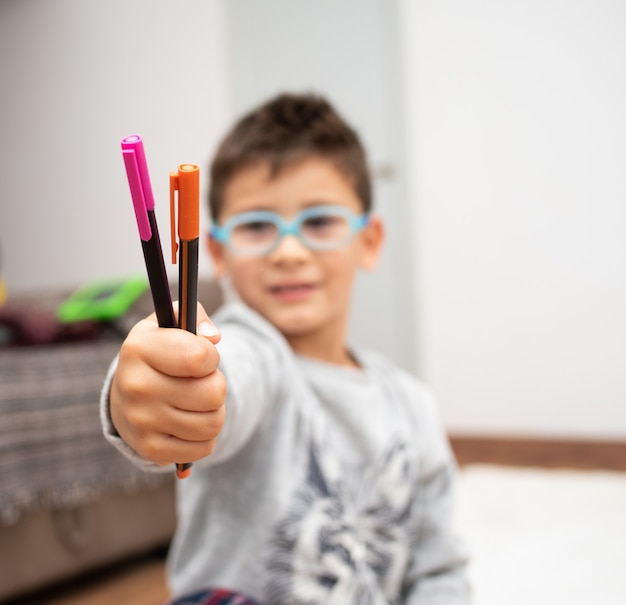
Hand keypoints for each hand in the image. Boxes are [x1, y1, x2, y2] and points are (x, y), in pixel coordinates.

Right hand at [110, 303, 225, 466]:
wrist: (126, 397)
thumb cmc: (159, 353)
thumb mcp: (171, 323)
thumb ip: (195, 316)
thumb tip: (213, 337)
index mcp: (139, 348)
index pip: (201, 357)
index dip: (211, 357)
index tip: (200, 357)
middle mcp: (135, 386)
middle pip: (214, 393)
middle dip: (216, 385)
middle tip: (199, 382)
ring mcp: (141, 421)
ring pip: (213, 423)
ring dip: (214, 411)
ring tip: (196, 401)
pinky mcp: (150, 449)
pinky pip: (205, 447)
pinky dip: (204, 436)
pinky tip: (189, 422)